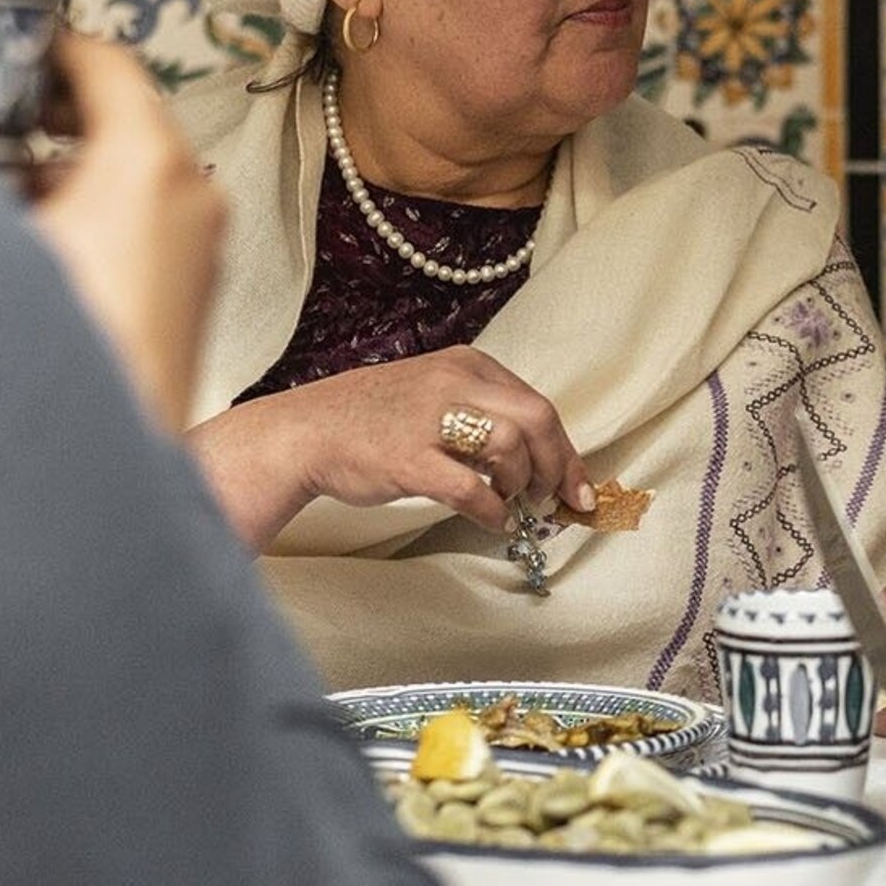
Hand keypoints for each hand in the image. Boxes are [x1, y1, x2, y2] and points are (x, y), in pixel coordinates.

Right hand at [18, 34, 226, 432]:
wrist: (88, 480)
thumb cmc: (46, 359)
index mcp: (150, 163)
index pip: (103, 62)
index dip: (43, 46)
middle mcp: (190, 196)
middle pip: (112, 120)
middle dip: (36, 117)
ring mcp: (198, 250)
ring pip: (122, 179)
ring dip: (53, 174)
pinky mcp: (190, 299)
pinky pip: (138, 229)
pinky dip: (83, 220)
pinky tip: (18, 251)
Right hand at [188, 347, 591, 549]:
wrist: (308, 431)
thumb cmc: (375, 419)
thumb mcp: (435, 393)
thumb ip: (483, 413)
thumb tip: (537, 459)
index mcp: (467, 364)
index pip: (538, 404)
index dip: (566, 450)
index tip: (578, 485)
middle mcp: (454, 382)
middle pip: (537, 419)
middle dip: (558, 466)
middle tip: (556, 500)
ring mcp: (430, 419)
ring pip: (510, 446)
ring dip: (522, 484)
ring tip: (511, 503)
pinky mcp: (409, 458)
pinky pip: (471, 488)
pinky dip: (492, 510)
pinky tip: (492, 520)